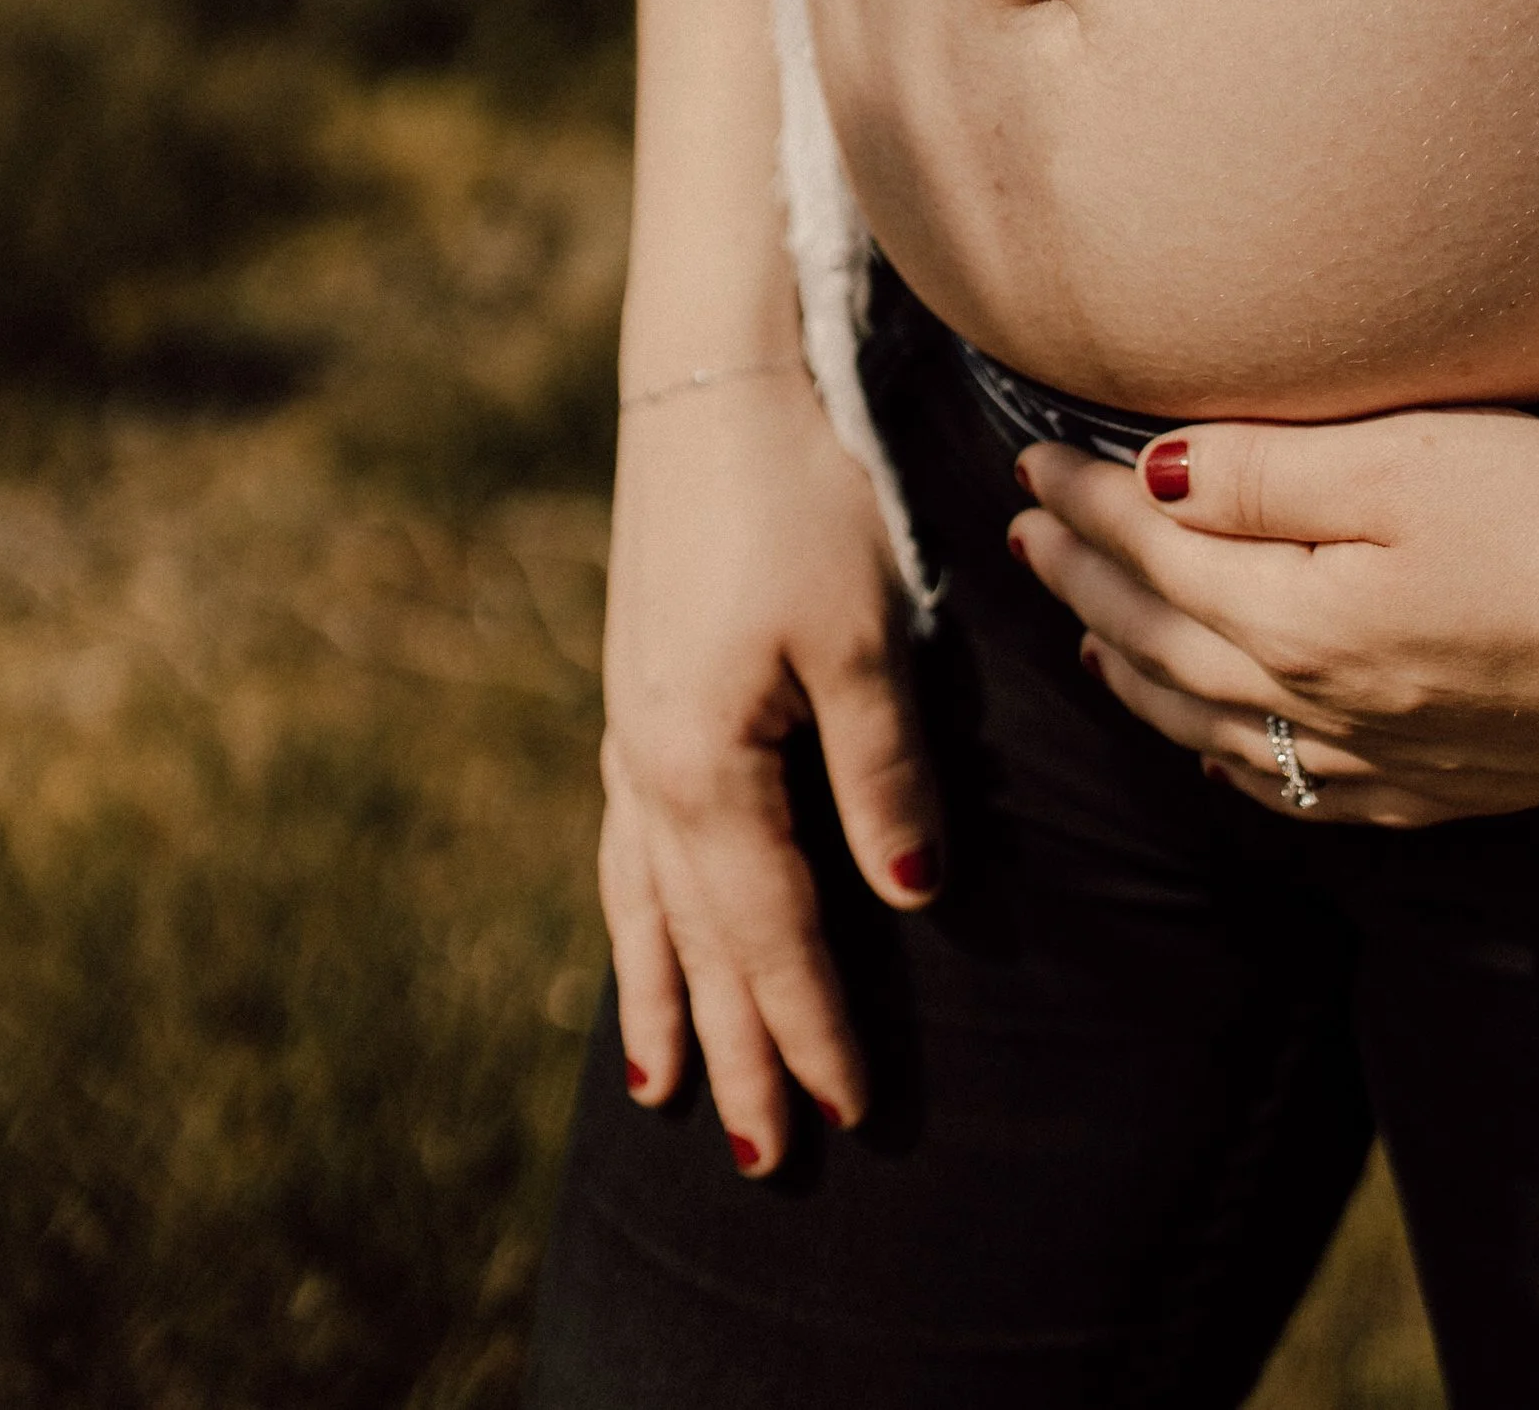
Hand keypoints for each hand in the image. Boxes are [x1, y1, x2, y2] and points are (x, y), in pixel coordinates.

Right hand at [600, 364, 940, 1167]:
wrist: (712, 382)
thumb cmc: (800, 500)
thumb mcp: (865, 636)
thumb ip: (886, 773)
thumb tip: (910, 898)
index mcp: (703, 767)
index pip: (770, 931)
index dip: (811, 1023)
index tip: (850, 1114)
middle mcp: (647, 764)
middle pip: (695, 940)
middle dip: (731, 1048)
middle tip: (757, 1157)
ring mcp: (630, 725)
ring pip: (645, 900)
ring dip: (664, 994)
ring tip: (663, 1087)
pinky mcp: (637, 684)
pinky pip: (627, 839)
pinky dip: (636, 910)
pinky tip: (644, 926)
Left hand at [1010, 314, 1538, 824]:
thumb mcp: (1412, 461)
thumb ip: (1269, 476)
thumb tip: (1148, 476)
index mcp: (1301, 620)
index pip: (1157, 555)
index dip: (1084, 503)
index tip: (1026, 453)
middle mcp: (1325, 706)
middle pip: (1167, 645)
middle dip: (1085, 583)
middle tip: (1019, 532)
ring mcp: (1390, 760)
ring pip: (1218, 728)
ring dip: (1137, 676)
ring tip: (1084, 634)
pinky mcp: (1453, 786)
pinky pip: (1300, 791)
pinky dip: (1235, 763)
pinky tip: (1224, 751)